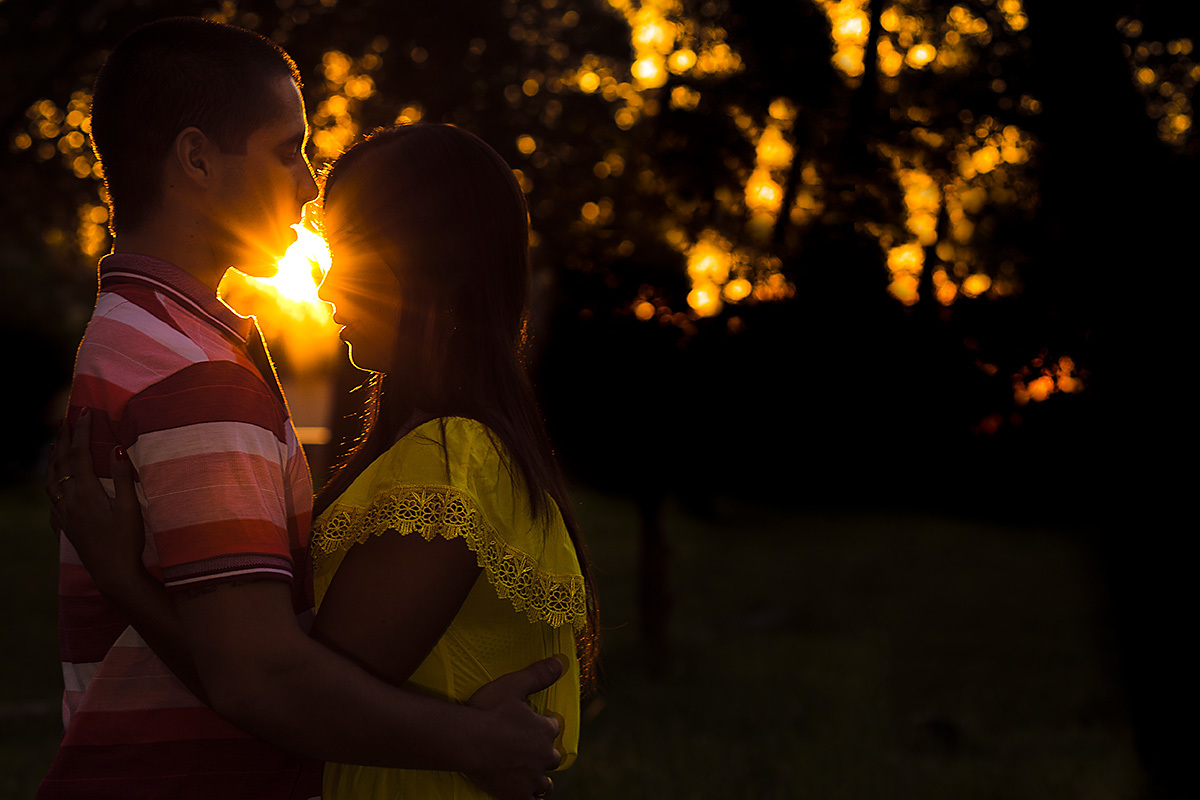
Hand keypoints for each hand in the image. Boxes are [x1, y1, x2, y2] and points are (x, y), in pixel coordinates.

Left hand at [47, 410, 145, 590]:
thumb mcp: (130, 509)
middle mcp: (69, 500)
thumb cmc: (126, 542)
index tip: (85, 412)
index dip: (82, 431)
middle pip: (61, 463)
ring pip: (51, 479)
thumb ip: (123, 477)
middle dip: (63, 438)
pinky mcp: (64, 525)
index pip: (80, 454)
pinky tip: (53, 482)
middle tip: (65, 419)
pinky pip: (50, 497)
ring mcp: (63, 514)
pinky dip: (50, 481)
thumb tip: (117, 448)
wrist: (112, 573)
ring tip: (54, 443)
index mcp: (86, 493)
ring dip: (53, 458)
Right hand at [464, 657, 564, 799]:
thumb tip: (560, 663)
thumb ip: (539, 675)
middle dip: (544, 752)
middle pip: (552, 757)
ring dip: (540, 778)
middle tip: (531, 749)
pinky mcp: (516, 795)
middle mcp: (542, 756)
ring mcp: (530, 778)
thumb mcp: (514, 685)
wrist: (465, 739)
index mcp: (544, 730)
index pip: (553, 727)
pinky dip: (529, 798)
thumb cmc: (488, 711)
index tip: (536, 723)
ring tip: (531, 774)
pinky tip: (523, 794)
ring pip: (544, 784)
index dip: (544, 724)